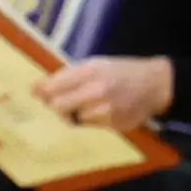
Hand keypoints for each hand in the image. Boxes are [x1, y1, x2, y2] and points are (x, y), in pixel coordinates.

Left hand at [40, 55, 176, 129]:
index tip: (36, 94)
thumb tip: (37, 89)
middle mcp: (95, 91)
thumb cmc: (121, 71)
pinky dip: (90, 120)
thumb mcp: (96, 64)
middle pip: (57, 106)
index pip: (53, 86)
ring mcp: (105, 110)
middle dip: (55, 105)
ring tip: (87, 105)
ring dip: (74, 114)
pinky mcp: (112, 125)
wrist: (154, 84)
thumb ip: (68, 75)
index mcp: (89, 71)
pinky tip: (100, 111)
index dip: (40, 91)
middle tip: (61, 102)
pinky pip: (88, 126)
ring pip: (72, 119)